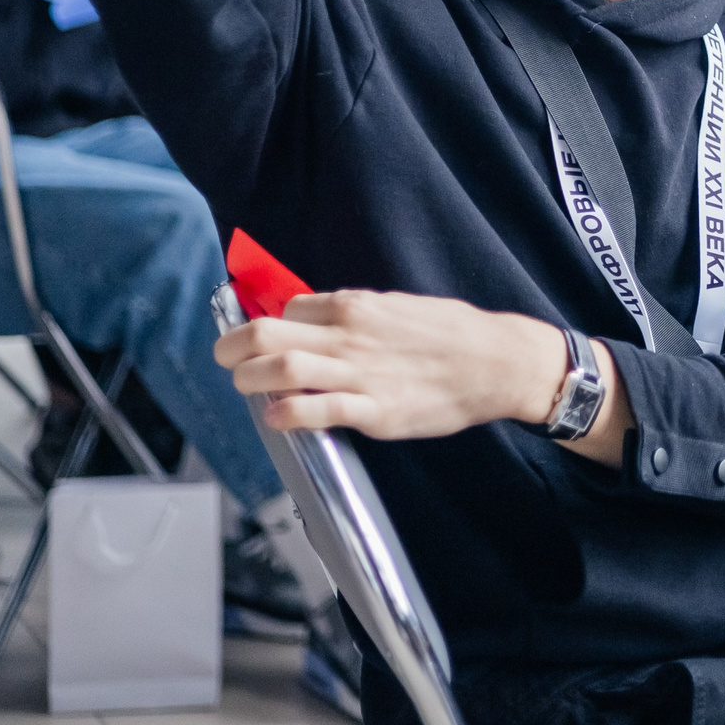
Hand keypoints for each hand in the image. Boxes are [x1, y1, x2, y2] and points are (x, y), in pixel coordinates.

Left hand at [215, 289, 567, 439]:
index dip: (270, 327)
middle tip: (225, 359)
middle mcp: (350, 335)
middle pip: (266, 334)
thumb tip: (326, 320)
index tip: (265, 341)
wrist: (498, 362)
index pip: (288, 310)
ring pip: (280, 370)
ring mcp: (360, 373)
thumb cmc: (455, 333)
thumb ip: (361, 314)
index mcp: (357, 306)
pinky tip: (276, 418)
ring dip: (249, 380)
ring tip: (245, 388)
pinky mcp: (374, 410)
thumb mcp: (402, 306)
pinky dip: (286, 415)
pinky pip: (316, 412)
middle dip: (233, 348)